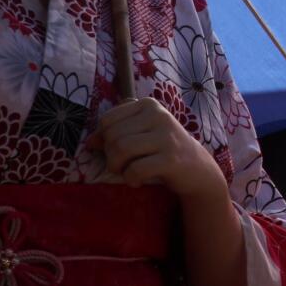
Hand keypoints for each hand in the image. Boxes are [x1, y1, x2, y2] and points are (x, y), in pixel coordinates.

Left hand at [88, 97, 221, 199]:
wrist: (196, 168)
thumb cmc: (162, 148)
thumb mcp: (140, 133)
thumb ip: (115, 131)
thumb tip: (89, 142)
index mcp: (148, 104)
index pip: (107, 120)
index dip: (105, 140)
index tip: (118, 150)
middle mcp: (158, 115)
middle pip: (112, 136)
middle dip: (111, 156)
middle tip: (123, 165)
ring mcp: (166, 136)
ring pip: (120, 150)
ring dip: (118, 168)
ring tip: (127, 172)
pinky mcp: (171, 159)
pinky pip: (135, 169)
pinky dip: (130, 179)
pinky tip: (137, 180)